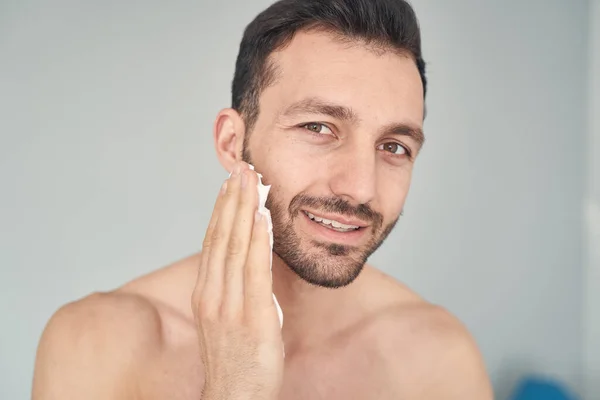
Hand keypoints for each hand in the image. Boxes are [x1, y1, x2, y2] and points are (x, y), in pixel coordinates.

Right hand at [192, 162, 283, 399]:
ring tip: (250, 179)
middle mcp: (213, 294)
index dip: (221, 210)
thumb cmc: (235, 360)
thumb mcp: (226, 319)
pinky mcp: (252, 316)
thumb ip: (232, 289)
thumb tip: (247, 262)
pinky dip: (256, 240)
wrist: (234, 397)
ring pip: (235, 246)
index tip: (229, 183)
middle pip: (221, 236)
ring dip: (243, 209)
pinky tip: (261, 217)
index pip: (213, 241)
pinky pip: (254, 270)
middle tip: (241, 167)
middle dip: (231, 199)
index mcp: (206, 293)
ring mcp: (230, 304)